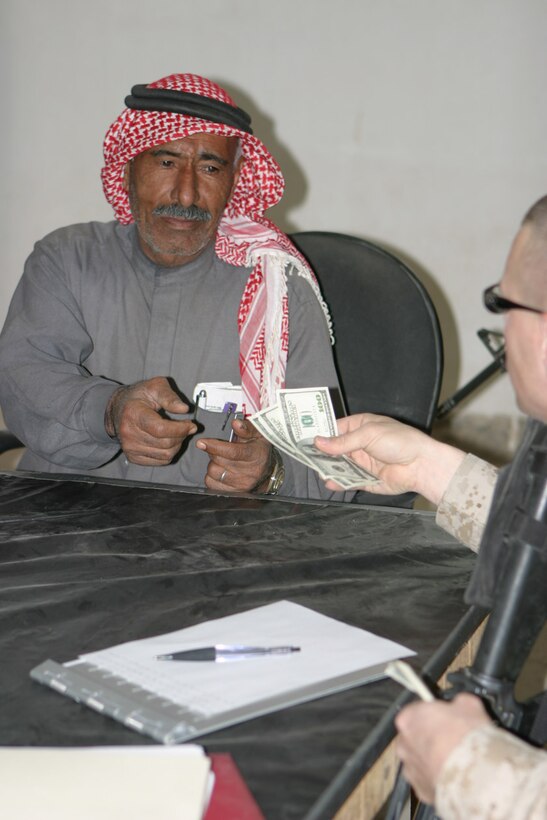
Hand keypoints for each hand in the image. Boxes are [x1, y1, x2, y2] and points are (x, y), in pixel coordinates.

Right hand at [104, 377, 196, 465]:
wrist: (118, 408)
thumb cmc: (138, 396)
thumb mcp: (155, 387)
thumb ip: (170, 397)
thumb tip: (184, 409)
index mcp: (133, 414)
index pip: (160, 429)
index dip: (180, 429)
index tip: (191, 425)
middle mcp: (129, 433)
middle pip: (166, 443)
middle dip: (182, 435)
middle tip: (186, 427)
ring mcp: (130, 447)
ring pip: (166, 455)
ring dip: (178, 444)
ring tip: (177, 433)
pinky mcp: (133, 457)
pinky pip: (161, 461)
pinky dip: (170, 452)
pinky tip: (169, 440)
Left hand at [196, 418, 272, 492]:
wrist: (267, 472)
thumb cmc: (259, 450)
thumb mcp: (258, 434)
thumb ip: (246, 427)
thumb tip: (235, 423)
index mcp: (256, 455)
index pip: (232, 452)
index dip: (215, 446)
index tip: (201, 442)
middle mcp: (250, 472)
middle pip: (219, 461)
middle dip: (214, 452)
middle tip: (220, 449)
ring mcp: (242, 485)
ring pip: (213, 472)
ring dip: (213, 464)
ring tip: (223, 461)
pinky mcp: (233, 493)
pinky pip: (211, 483)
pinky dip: (212, 476)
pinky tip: (221, 471)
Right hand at [314, 413, 464, 504]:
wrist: (422, 465)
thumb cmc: (399, 441)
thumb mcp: (368, 434)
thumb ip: (342, 442)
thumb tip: (317, 442)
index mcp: (360, 427)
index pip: (334, 429)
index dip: (319, 433)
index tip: (302, 438)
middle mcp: (359, 444)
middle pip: (334, 449)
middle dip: (321, 453)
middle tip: (304, 457)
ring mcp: (362, 463)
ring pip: (339, 466)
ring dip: (329, 468)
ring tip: (317, 470)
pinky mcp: (367, 480)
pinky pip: (348, 481)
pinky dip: (339, 482)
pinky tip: (330, 481)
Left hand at [395, 694, 490, 803]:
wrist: (474, 776)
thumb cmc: (466, 736)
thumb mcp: (468, 705)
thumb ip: (458, 703)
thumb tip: (461, 704)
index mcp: (409, 718)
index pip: (417, 711)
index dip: (434, 715)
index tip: (446, 718)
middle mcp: (403, 744)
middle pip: (415, 737)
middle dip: (430, 738)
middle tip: (451, 739)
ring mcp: (410, 769)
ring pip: (419, 761)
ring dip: (432, 760)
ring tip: (455, 762)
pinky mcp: (420, 791)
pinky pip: (427, 781)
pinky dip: (437, 780)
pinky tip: (453, 777)